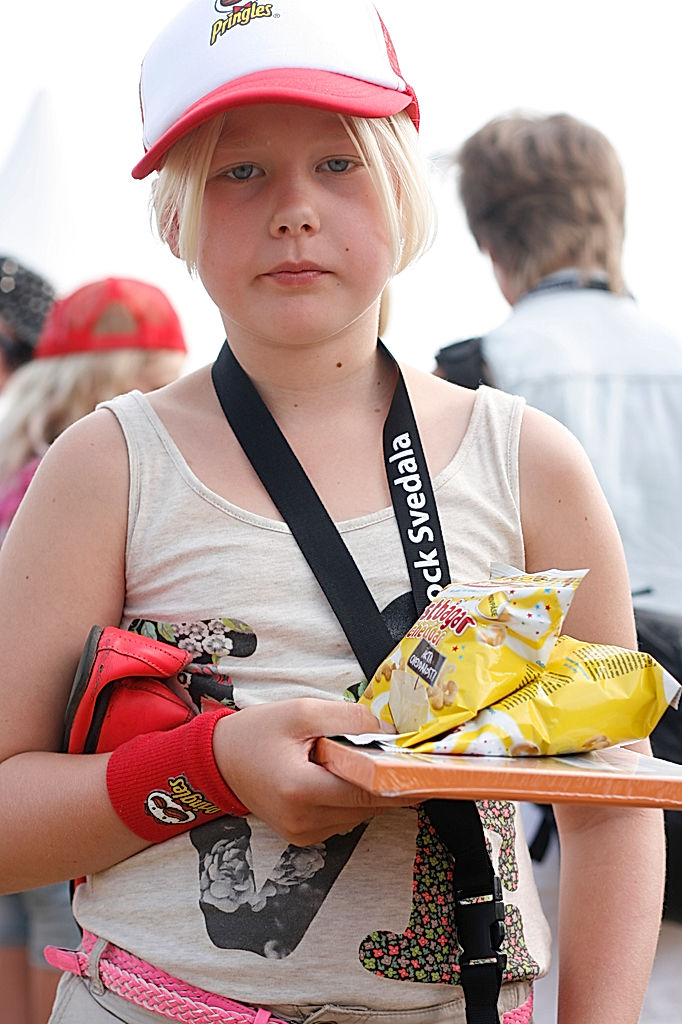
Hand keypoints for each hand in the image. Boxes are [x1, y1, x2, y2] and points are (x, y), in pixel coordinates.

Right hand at [212, 698, 408, 845]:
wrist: (219, 760)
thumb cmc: (256, 733)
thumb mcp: (302, 710)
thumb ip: (349, 719)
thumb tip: (391, 730)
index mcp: (302, 790)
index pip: (369, 791)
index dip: (402, 778)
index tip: (428, 767)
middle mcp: (305, 821)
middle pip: (370, 805)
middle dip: (389, 779)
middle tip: (404, 755)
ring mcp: (305, 834)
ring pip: (361, 813)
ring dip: (370, 788)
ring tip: (362, 759)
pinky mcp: (305, 837)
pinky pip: (346, 817)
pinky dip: (353, 796)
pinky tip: (344, 774)